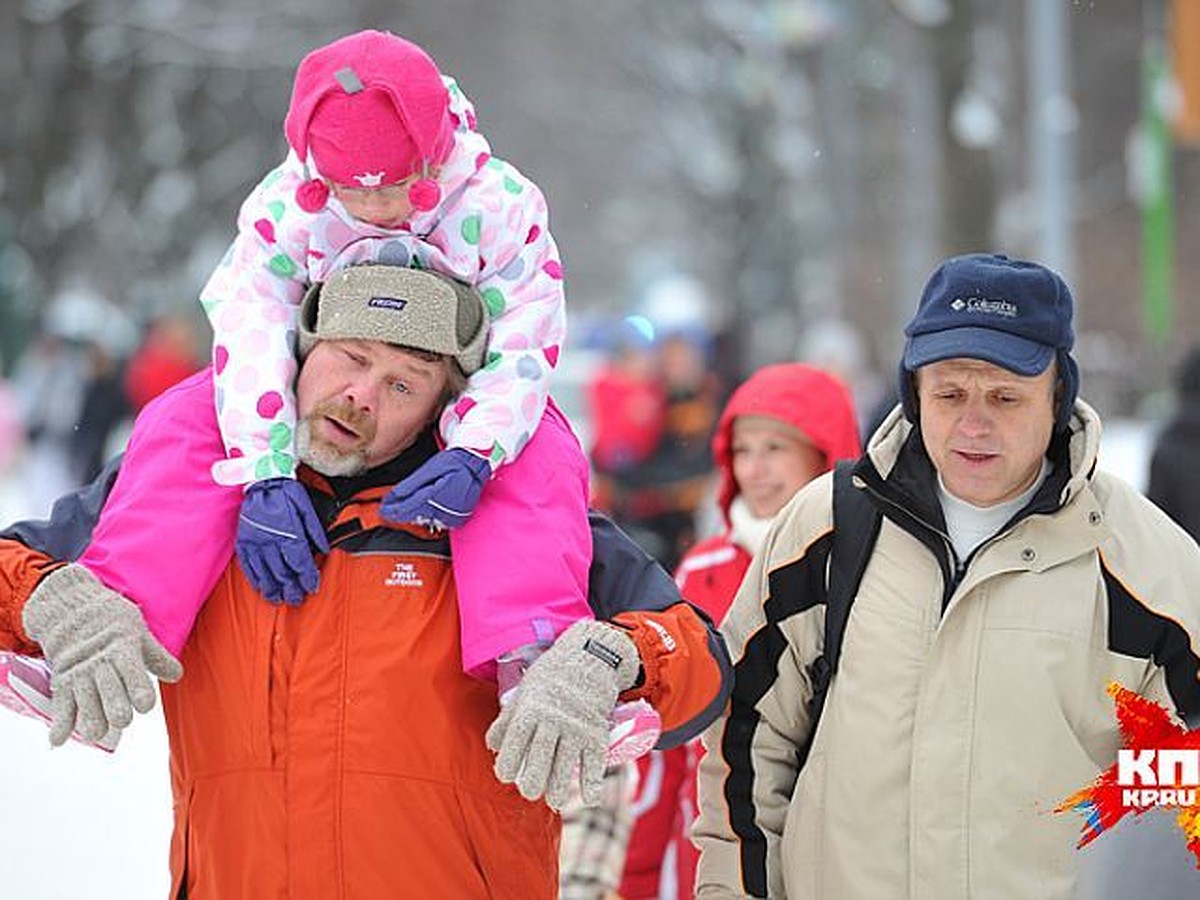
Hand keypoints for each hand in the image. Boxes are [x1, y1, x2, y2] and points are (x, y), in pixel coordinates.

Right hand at [22, 564, 182, 746]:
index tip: (145, 705)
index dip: (139, 689)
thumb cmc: (111, 620)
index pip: (131, 670)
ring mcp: (79, 673)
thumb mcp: (138, 631)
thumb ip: (156, 656)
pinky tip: (59, 740)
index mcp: (122, 648)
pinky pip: (60, 704)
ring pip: (84, 701)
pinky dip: (59, 723)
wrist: (69, 607)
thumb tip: (177, 676)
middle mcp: (99, 662)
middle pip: (107, 690)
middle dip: (115, 707)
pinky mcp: (63, 681)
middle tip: (122, 720)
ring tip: (97, 732)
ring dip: (90, 719)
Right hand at [236, 478, 329, 604]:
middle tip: (296, 599)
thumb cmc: (287, 493)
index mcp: (290, 533)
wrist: (261, 479)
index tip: (311, 587)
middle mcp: (271, 541)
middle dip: (291, 588)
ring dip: (273, 589)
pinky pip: (248, 566)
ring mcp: (255, 542)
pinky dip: (255, 579)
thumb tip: (324, 550)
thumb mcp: (307, 508)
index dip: (307, 578)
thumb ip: (315, 531)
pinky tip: (261, 588)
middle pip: (282, 572)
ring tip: (279, 599)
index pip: (300, 563)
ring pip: (265, 573)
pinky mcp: (244, 541)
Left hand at [380, 448, 490, 529]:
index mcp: (435, 497)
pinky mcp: (458, 517)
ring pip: (426, 520)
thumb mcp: (430, 469)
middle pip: (416, 516)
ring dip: (413, 516)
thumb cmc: (453, 463)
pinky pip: (439, 521)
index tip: (383, 511)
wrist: (476, 463)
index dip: (394, 511)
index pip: (408, 508)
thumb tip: (395, 495)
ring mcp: (452, 515)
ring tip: (401, 511)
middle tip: (388, 511)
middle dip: (401, 514)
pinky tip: (421, 512)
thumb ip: (412, 484)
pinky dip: (428, 517)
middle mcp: (444, 509)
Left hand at [486, 620, 640, 808]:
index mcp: (530, 709)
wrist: (590, 657)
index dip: (507, 765)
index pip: (514, 744)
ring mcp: (576, 728)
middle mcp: (552, 720)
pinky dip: (592, 783)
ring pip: (566, 766)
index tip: (505, 776)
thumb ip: (507, 719)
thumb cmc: (551, 676)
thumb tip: (492, 745)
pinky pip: (595, 763)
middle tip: (530, 791)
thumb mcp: (524, 691)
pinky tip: (589, 798)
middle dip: (532, 783)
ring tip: (555, 800)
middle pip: (539, 760)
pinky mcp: (597, 733)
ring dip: (559, 789)